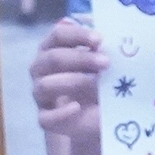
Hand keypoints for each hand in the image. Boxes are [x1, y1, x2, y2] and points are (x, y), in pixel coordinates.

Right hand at [30, 19, 107, 139]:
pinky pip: (45, 118)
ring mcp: (42, 95)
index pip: (58, 34)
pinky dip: (60, 113)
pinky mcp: (47, 119)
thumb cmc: (101, 79)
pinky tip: (77, 107)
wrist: (102, 114)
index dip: (77, 35)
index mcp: (55, 48)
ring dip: (72, 81)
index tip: (100, 40)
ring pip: (44, 85)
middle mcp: (43, 70)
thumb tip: (112, 37)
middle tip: (106, 62)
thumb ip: (106, 47)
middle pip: (52, 58)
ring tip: (96, 83)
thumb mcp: (108, 62)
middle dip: (79, 58)